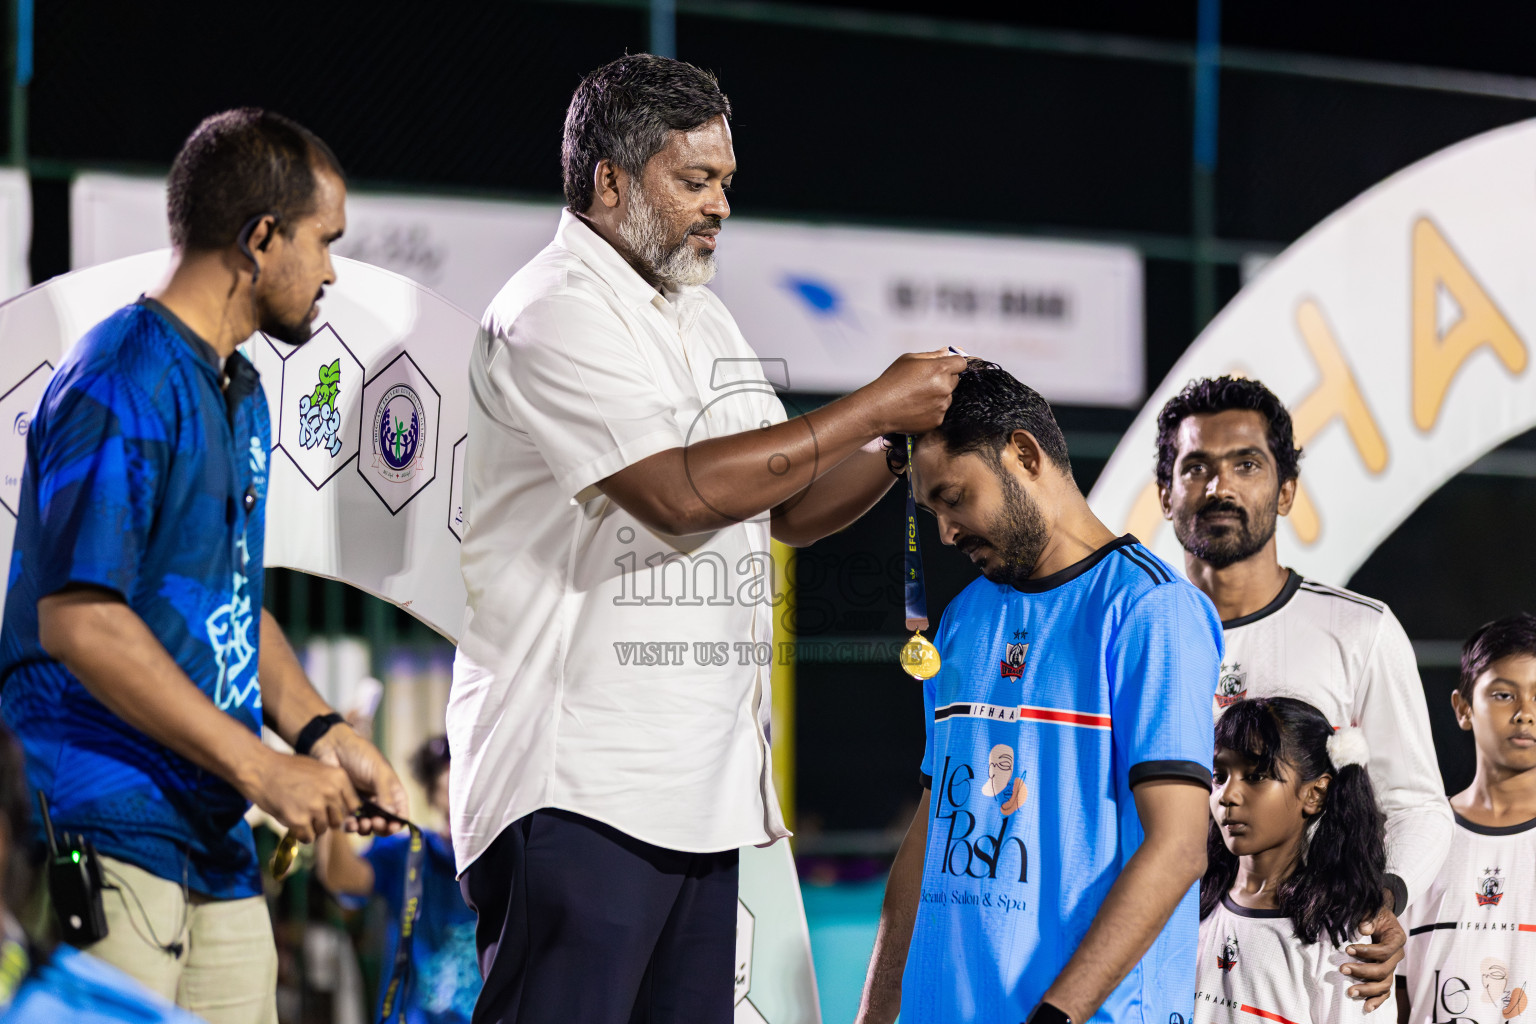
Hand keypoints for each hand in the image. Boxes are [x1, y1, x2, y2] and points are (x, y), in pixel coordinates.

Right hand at [237, 747, 360, 843]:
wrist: (261, 770)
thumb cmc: (288, 768)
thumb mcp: (319, 769)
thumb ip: (333, 786)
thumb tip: (342, 807)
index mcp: (339, 778)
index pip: (353, 806)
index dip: (341, 810)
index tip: (331, 810)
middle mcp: (330, 793)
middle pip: (338, 820)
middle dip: (326, 820)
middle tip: (311, 814)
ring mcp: (315, 807)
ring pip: (323, 830)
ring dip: (312, 827)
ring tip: (298, 814)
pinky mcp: (299, 820)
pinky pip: (308, 837)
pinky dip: (301, 834)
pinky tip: (293, 823)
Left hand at [311, 725, 409, 836]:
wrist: (334, 747)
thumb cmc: (361, 755)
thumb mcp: (378, 772)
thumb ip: (385, 794)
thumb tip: (391, 816)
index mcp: (393, 790)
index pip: (401, 813)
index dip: (398, 823)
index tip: (391, 827)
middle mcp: (380, 799)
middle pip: (385, 823)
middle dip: (381, 827)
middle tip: (375, 822)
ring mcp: (363, 804)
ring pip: (368, 826)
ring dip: (366, 828)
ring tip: (361, 823)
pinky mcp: (346, 806)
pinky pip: (351, 822)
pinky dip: (352, 826)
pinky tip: (349, 822)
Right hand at [862, 351, 967, 435]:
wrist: (879, 408)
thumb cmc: (891, 382)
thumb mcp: (908, 359)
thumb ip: (931, 355)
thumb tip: (946, 352)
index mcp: (939, 369)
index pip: (960, 363)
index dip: (953, 364)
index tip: (945, 366)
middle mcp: (944, 387)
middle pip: (955, 380)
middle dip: (944, 379)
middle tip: (924, 382)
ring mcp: (942, 405)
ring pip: (947, 397)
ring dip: (938, 395)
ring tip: (916, 397)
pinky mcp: (937, 420)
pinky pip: (940, 411)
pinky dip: (931, 410)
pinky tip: (916, 408)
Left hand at [1342, 900, 1405, 1011]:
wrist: (1382, 917)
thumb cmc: (1376, 913)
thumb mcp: (1374, 909)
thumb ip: (1370, 917)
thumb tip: (1363, 928)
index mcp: (1397, 939)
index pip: (1384, 951)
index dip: (1367, 952)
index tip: (1348, 950)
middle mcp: (1397, 956)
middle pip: (1383, 970)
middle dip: (1362, 971)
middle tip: (1342, 969)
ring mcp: (1392, 967)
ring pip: (1384, 984)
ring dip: (1367, 990)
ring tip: (1350, 992)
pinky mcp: (1386, 973)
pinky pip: (1385, 991)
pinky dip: (1377, 1000)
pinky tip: (1366, 1007)